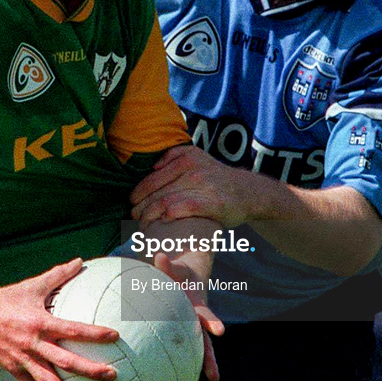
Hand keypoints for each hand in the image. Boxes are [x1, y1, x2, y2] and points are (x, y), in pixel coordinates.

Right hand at [0, 258, 119, 380]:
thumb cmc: (10, 297)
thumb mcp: (35, 284)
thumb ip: (59, 274)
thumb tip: (81, 261)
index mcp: (41, 322)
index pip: (73, 329)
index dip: (94, 333)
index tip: (115, 336)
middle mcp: (34, 343)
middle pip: (66, 361)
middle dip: (90, 370)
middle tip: (112, 376)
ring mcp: (23, 359)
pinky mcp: (14, 369)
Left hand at [130, 146, 254, 226]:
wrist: (249, 192)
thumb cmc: (218, 179)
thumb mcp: (199, 157)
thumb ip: (177, 156)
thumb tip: (153, 166)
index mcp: (187, 158)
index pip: (153, 178)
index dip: (139, 192)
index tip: (132, 203)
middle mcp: (193, 170)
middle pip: (157, 191)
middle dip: (141, 206)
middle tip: (134, 217)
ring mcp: (203, 186)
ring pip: (166, 201)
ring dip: (150, 214)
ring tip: (143, 224)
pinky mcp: (212, 202)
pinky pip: (184, 207)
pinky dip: (170, 214)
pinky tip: (163, 221)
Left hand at [153, 252, 223, 380]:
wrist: (190, 275)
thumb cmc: (180, 271)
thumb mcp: (176, 266)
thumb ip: (169, 265)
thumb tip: (159, 255)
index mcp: (197, 305)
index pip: (206, 314)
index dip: (212, 322)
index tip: (220, 332)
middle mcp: (198, 322)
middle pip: (206, 344)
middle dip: (210, 361)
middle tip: (214, 378)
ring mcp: (192, 332)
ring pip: (195, 356)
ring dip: (195, 375)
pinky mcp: (184, 337)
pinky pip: (182, 356)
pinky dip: (179, 371)